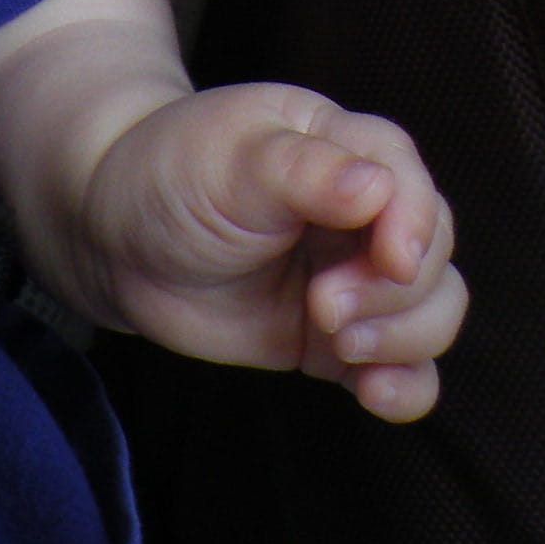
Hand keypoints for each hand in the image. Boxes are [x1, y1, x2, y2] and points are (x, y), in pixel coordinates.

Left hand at [75, 84, 463, 420]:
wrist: (112, 237)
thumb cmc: (168, 175)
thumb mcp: (227, 159)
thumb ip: (303, 171)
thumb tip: (378, 188)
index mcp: (343, 147)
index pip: (411, 181)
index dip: (415, 225)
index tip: (390, 260)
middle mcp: (363, 214)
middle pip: (432, 255)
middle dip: (394, 292)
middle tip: (323, 305)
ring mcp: (354, 277)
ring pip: (432, 312)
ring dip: (403, 338)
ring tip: (337, 342)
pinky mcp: (336, 337)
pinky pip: (403, 368)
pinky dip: (406, 387)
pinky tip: (375, 396)